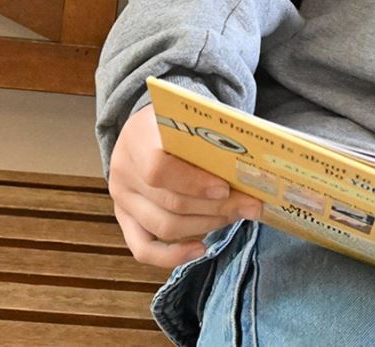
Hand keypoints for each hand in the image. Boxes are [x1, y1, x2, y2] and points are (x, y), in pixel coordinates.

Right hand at [108, 104, 264, 267]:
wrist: (147, 128)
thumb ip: (212, 140)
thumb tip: (252, 171)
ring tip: (235, 215)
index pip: (158, 168)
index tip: (226, 189)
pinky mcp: (125, 220)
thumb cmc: (177, 123)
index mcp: (138, 137)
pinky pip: (143, 249)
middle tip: (250, 205)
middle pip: (170, 202)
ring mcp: (121, 199)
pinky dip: (172, 256)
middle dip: (216, 207)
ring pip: (163, 226)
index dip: (194, 183)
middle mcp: (123, 171)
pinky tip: (201, 249)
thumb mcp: (190, 119)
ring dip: (206, 224)